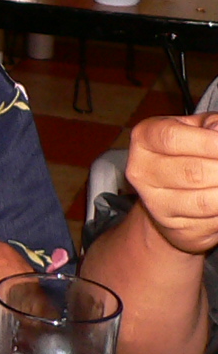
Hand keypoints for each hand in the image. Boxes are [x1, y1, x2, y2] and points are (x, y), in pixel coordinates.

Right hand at [125, 112, 217, 255]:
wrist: (172, 195)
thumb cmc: (190, 153)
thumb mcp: (197, 129)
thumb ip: (211, 125)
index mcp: (144, 138)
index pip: (172, 139)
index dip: (208, 142)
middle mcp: (142, 171)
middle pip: (193, 172)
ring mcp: (156, 203)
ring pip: (205, 201)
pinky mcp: (175, 228)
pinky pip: (212, 222)